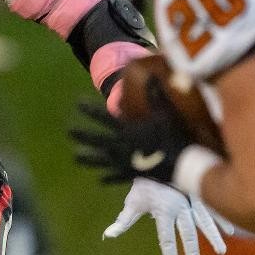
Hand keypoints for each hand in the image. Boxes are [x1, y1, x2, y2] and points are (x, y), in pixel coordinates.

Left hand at [71, 81, 192, 185]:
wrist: (184, 165)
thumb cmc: (175, 136)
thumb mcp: (165, 112)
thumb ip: (155, 95)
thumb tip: (150, 74)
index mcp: (127, 130)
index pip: (104, 117)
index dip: (90, 110)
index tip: (78, 104)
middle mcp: (121, 146)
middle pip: (98, 140)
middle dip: (84, 135)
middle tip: (70, 132)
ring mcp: (125, 163)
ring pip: (102, 161)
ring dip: (89, 159)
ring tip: (76, 158)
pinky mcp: (133, 175)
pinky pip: (117, 177)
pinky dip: (109, 177)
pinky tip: (100, 180)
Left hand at [102, 177, 231, 254]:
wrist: (157, 154)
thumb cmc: (144, 181)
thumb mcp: (133, 200)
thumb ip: (124, 220)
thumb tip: (108, 235)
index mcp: (163, 211)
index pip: (166, 238)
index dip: (169, 254)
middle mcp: (179, 207)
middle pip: (187, 234)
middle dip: (192, 252)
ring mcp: (192, 199)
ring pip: (205, 222)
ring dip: (213, 237)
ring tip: (221, 251)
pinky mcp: (200, 192)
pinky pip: (213, 209)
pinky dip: (222, 219)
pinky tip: (231, 230)